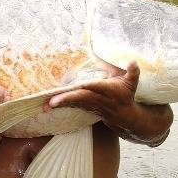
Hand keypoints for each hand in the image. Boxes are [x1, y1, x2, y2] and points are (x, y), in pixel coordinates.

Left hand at [47, 61, 171, 145]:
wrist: (125, 117)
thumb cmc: (126, 94)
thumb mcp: (132, 82)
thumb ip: (132, 71)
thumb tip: (132, 60)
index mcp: (109, 90)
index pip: (97, 87)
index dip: (88, 87)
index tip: (78, 86)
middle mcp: (98, 99)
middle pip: (81, 98)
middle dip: (67, 99)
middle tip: (52, 101)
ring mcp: (91, 105)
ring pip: (74, 104)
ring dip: (60, 104)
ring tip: (46, 105)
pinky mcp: (85, 108)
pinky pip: (72, 106)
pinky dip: (61, 105)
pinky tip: (49, 105)